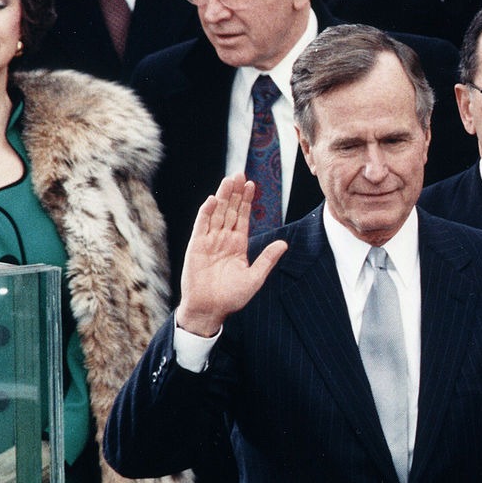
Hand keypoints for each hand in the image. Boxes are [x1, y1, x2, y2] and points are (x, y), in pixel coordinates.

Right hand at [176, 175, 287, 336]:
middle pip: (230, 210)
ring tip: (229, 179)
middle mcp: (223, 239)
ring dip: (222, 197)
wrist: (210, 309)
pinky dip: (206, 213)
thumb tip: (284, 244)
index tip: (252, 184)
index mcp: (238, 245)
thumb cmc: (232, 297)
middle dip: (235, 192)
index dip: (246, 201)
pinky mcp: (196, 247)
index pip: (243, 217)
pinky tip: (212, 200)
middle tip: (240, 173)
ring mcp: (209, 242)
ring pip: (217, 214)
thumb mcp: (255, 278)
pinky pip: (201, 226)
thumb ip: (267, 259)